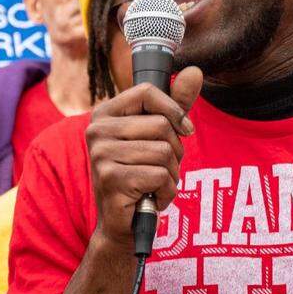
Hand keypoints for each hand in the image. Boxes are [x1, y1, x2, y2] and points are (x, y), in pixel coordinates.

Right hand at [85, 67, 202, 251]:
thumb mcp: (158, 136)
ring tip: (155, 184)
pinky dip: (167, 191)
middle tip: (160, 167)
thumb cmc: (142, 174)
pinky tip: (152, 198)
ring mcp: (101, 155)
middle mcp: (97, 130)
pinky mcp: (110, 179)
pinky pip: (160, 175)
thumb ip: (175, 105)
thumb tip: (195, 70)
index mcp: (105, 113)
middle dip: (174, 151)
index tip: (184, 129)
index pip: (146, 90)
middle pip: (161, 125)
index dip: (173, 109)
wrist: (123, 222)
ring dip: (171, 174)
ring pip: (164, 152)